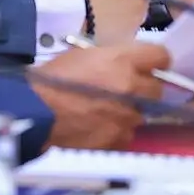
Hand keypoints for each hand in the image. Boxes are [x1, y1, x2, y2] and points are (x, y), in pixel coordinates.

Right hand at [30, 42, 168, 149]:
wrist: (33, 114)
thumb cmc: (51, 79)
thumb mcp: (83, 54)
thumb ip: (112, 58)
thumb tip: (127, 64)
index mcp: (122, 61)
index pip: (161, 56)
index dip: (155, 60)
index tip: (148, 64)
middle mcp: (132, 88)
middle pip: (157, 88)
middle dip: (144, 87)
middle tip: (125, 89)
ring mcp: (127, 117)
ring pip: (143, 113)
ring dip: (131, 110)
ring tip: (108, 110)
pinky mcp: (118, 140)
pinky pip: (128, 133)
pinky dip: (118, 130)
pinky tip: (100, 127)